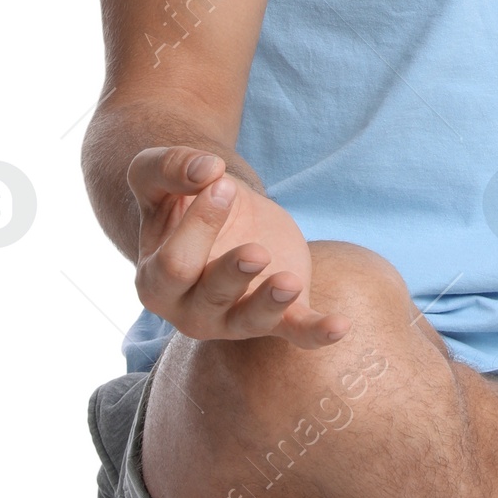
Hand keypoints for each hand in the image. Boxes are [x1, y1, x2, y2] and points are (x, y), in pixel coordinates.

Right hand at [127, 146, 347, 346]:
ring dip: (271, 304)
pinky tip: (341, 325)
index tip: (222, 183)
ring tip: (289, 282)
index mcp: (156, 281)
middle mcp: (190, 310)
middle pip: (210, 298)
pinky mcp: (277, 315)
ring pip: (251, 321)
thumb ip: (170, 166)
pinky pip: (296, 331)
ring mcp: (233, 319)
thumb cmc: (180, 195)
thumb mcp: (155, 173)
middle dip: (233, 273)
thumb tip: (207, 168)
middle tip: (256, 249)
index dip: (200, 226)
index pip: (175, 265)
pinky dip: (317, 332)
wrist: (219, 209)